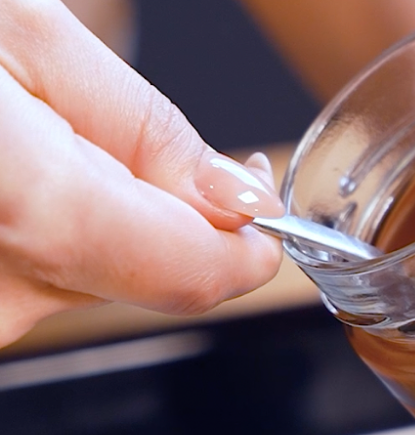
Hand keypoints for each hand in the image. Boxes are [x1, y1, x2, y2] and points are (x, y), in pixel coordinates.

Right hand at [0, 0, 283, 347]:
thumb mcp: (25, 38)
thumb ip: (146, 131)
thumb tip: (240, 203)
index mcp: (34, 211)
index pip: (198, 275)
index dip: (247, 242)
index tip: (254, 196)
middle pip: (140, 277)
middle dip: (148, 211)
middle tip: (86, 128)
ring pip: (75, 278)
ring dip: (76, 219)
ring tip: (15, 141)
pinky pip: (16, 281)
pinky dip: (19, 232)